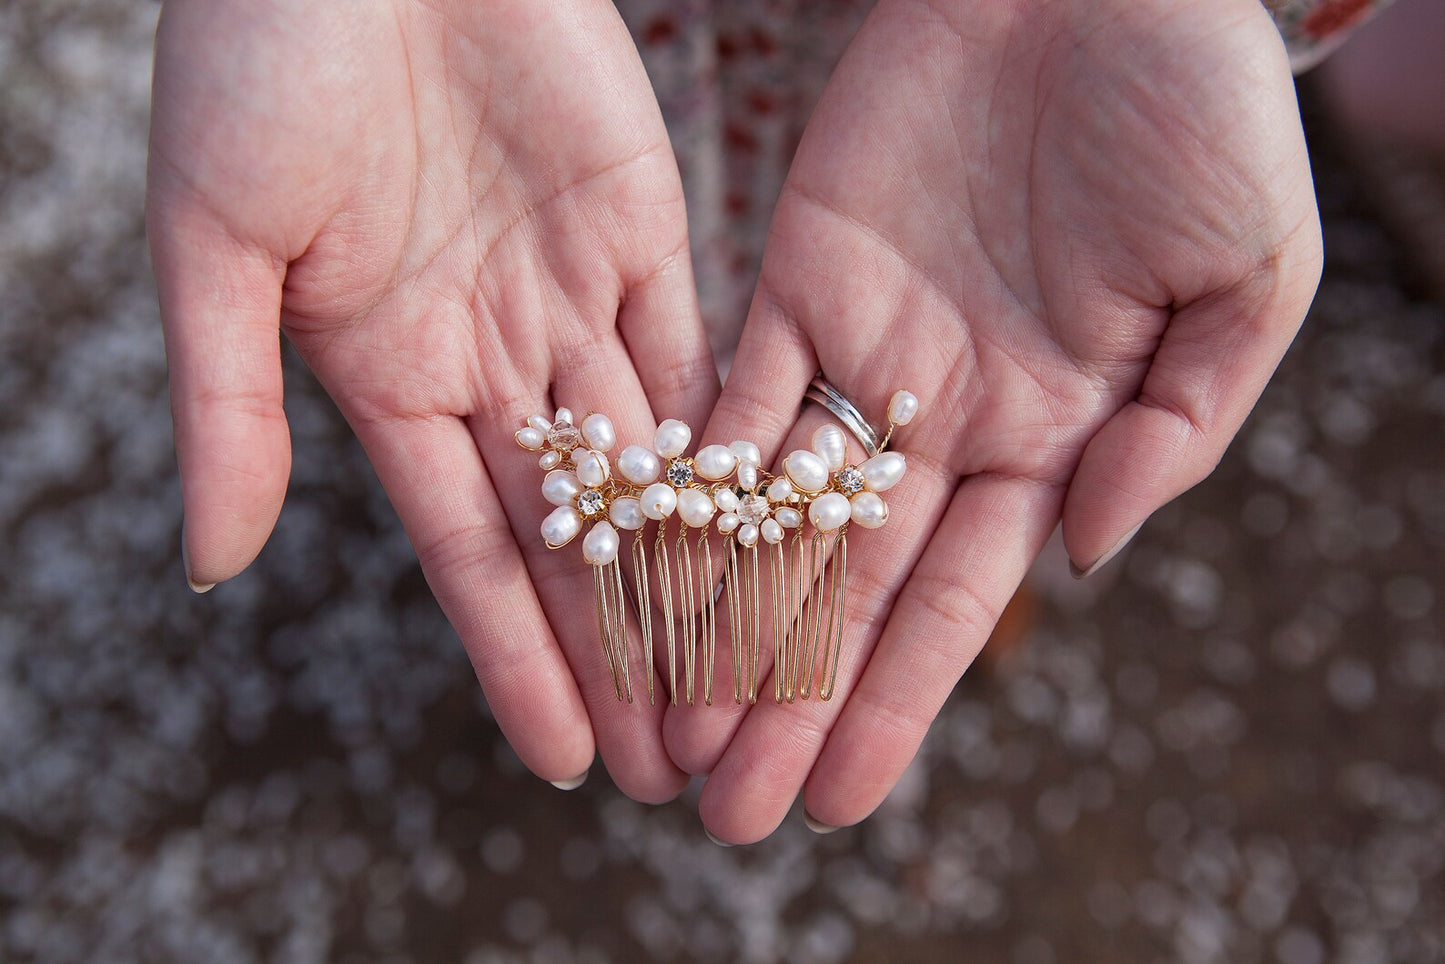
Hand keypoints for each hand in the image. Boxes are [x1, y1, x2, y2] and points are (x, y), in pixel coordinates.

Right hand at [148, 0, 717, 800]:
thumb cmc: (256, 61)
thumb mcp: (214, 240)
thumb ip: (226, 403)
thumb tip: (212, 564)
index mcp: (386, 373)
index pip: (468, 551)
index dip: (518, 657)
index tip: (565, 759)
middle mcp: (488, 352)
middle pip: (576, 531)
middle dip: (625, 648)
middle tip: (679, 762)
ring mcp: (569, 294)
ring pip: (650, 464)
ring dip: (697, 572)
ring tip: (740, 675)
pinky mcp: (643, 226)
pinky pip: (701, 351)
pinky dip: (736, 441)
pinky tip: (779, 529)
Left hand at [666, 0, 1321, 840]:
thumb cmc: (1198, 113)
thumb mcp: (1245, 282)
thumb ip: (1175, 430)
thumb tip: (1086, 560)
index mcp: (1055, 433)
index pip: (957, 600)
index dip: (895, 700)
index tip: (840, 799)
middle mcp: (948, 417)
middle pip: (847, 586)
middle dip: (789, 697)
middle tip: (728, 807)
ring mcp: (864, 353)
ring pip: (771, 517)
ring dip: (720, 620)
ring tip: (670, 725)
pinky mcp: (794, 280)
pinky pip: (728, 400)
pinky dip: (685, 488)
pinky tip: (639, 574)